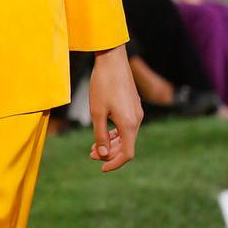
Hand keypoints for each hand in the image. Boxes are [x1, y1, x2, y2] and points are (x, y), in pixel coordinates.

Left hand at [87, 47, 142, 173]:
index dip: (115, 164)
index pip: (127, 154)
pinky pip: (126, 126)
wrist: (112, 60)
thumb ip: (100, 136)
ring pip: (126, 136)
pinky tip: (103, 132)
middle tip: (91, 154)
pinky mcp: (133, 106)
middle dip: (109, 153)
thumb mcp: (96, 112)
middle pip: (126, 146)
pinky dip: (115, 133)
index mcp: (129, 124)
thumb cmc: (102, 85)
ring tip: (93, 146)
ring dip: (111, 143)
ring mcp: (136, 112)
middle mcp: (136, 119)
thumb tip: (104, 155)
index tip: (101, 168)